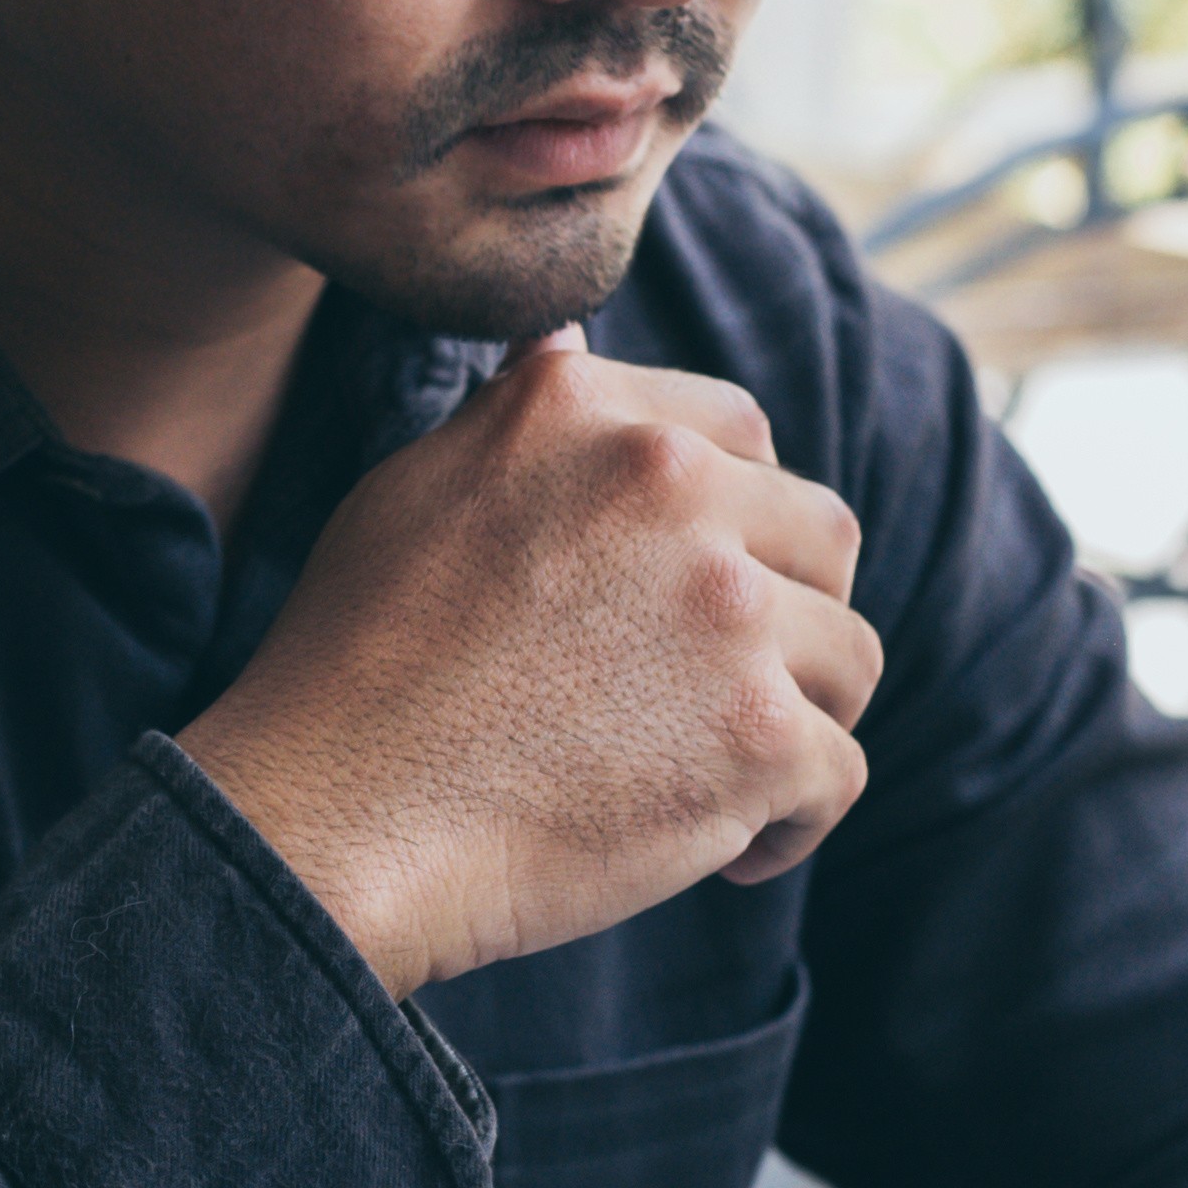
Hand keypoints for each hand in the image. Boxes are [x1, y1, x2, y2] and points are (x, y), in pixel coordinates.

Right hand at [177, 332, 876, 995]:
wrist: (340, 816)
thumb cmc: (355, 665)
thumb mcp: (414, 488)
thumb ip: (514, 416)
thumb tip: (567, 338)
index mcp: (587, 413)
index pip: (740, 432)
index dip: (738, 516)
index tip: (697, 589)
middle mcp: (672, 486)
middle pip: (823, 536)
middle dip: (791, 614)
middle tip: (717, 689)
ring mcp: (730, 612)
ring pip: (848, 657)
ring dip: (799, 716)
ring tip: (719, 774)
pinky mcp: (762, 737)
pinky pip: (839, 774)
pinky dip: (792, 821)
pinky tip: (725, 849)